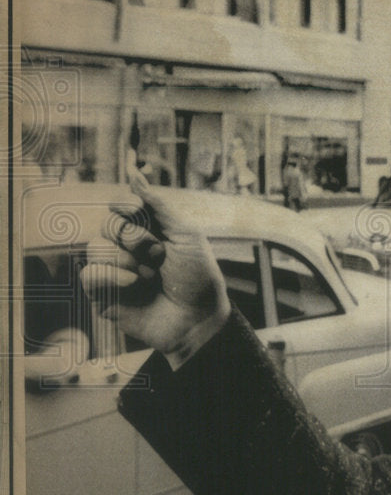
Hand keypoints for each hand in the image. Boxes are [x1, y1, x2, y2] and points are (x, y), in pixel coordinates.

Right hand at [80, 158, 229, 363]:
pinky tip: (133, 285)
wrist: (197, 319)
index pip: (120, 207)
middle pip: (107, 225)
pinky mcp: (104, 294)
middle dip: (133, 237)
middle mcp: (128, 249)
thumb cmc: (198, 278)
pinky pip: (89, 274)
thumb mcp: (187, 236)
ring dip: (125, 259)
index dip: (124, 204)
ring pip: (95, 248)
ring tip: (150, 275)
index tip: (136, 209)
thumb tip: (135, 174)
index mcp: (149, 231)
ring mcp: (115, 271)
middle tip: (157, 254)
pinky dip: (111, 276)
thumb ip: (160, 206)